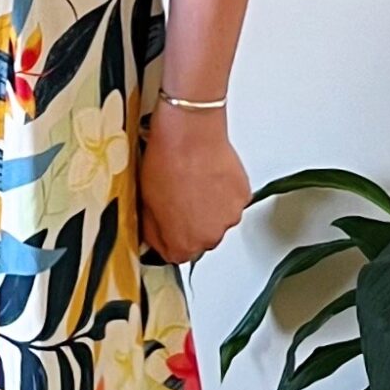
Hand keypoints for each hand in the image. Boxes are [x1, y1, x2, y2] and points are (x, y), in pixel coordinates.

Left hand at [137, 104, 250, 264]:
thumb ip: (153, 229)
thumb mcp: (145, 202)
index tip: (165, 223)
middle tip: (181, 198)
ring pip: (218, 220)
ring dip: (209, 208)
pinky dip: (224, 193)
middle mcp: (210, 238)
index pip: (175, 255)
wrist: (189, 135)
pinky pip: (232, 201)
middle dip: (191, 224)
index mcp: (183, 244)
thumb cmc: (167, 164)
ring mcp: (230, 217)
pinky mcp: (243, 196)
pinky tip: (210, 176)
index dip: (167, 237)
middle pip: (200, 239)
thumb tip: (155, 235)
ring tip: (196, 183)